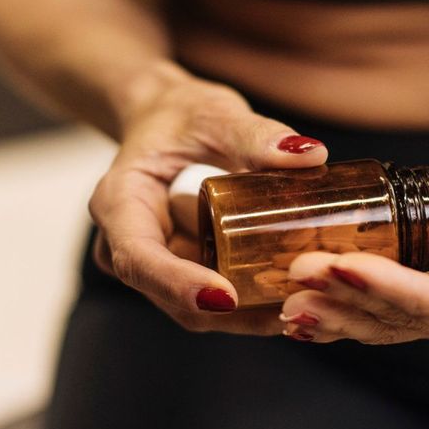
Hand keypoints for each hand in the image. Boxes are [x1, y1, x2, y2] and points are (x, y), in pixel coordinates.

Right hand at [88, 76, 327, 334]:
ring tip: (309, 300)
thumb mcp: (214, 114)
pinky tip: (301, 294)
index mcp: (120, 204)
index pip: (140, 259)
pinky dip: (257, 301)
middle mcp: (128, 246)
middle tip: (295, 303)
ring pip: (201, 310)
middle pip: (174, 298)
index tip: (227, 298)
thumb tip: (309, 155)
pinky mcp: (187, 273)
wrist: (168, 122)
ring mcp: (158, 266)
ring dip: (251, 313)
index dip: (179, 285)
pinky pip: (220, 300)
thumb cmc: (180, 115)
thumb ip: (255, 134)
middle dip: (233, 312)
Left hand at [278, 121, 428, 352]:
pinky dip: (329, 291)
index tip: (343, 266)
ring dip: (327, 302)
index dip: (389, 291)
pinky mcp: (410, 280)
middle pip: (396, 317)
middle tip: (295, 275)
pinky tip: (288, 290)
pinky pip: (364, 294)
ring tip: (282, 287)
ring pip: (373, 315)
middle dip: (344, 297)